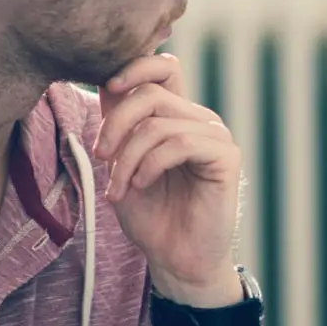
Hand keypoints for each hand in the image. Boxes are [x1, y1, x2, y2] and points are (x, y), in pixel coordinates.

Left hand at [96, 53, 241, 300]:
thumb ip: (119, 124)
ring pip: (159, 123)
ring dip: (128, 157)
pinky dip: (151, 164)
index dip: (134, 66)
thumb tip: (105, 81)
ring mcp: (214, 136)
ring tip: (119, 188)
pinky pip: (181, 143)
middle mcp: (197, 120)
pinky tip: (141, 185)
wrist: (175, 259)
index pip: (162, 67)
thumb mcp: (121, 163)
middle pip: (150, 94)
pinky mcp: (226, 157)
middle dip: (116, 124)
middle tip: (100, 157)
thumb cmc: (150, 215)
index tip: (108, 88)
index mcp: (175, 116)